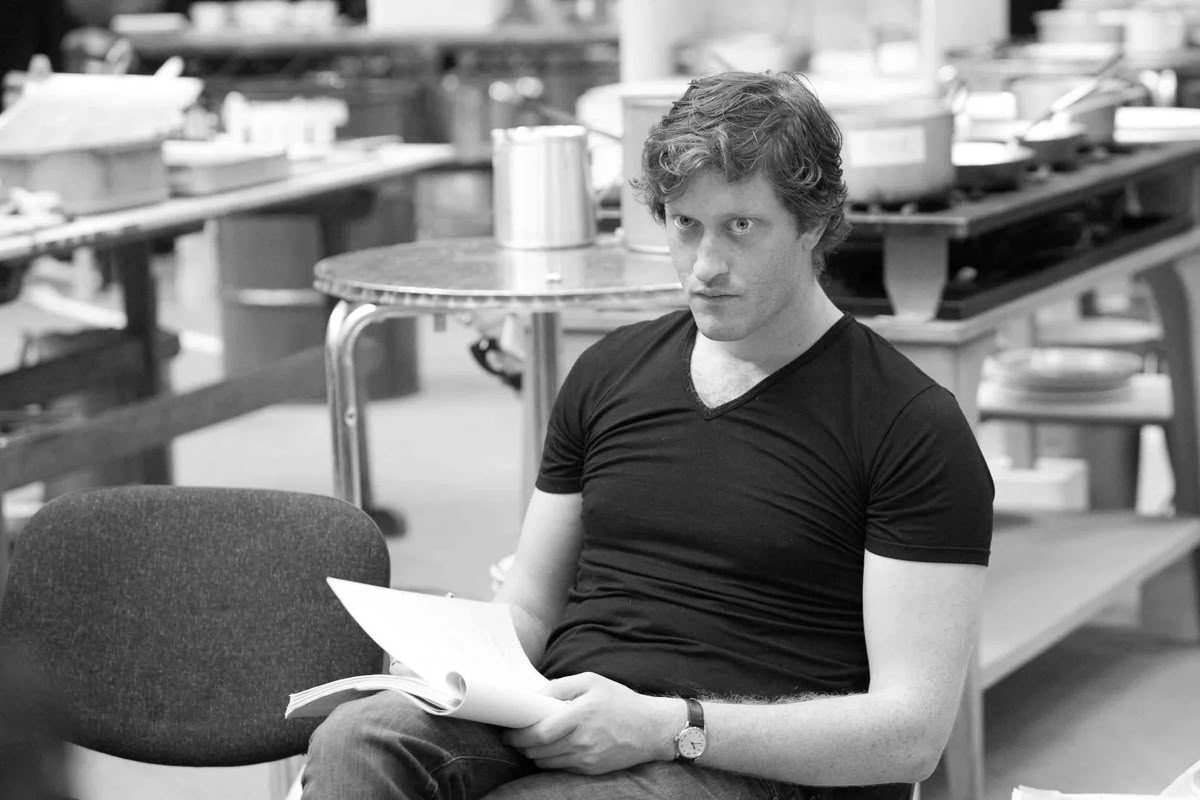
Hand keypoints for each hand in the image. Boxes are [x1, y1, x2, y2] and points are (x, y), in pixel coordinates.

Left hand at [503, 672, 679, 774]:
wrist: (651, 728)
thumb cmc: (621, 701)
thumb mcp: (591, 682)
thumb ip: (559, 687)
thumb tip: (533, 697)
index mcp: (580, 715)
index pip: (539, 733)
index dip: (517, 735)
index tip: (507, 730)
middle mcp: (582, 740)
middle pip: (538, 750)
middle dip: (520, 744)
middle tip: (514, 736)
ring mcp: (586, 758)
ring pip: (545, 761)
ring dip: (533, 753)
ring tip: (532, 741)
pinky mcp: (591, 769)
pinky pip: (560, 768)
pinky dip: (550, 759)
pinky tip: (553, 748)